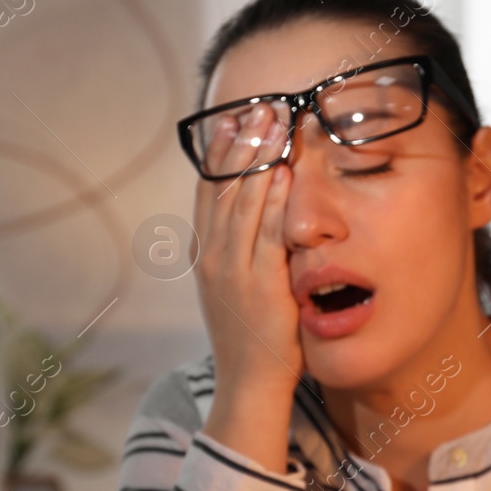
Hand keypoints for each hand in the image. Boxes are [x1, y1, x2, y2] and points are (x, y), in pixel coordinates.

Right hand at [190, 104, 301, 472]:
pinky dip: (273, 200)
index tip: (232, 119)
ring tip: (271, 122)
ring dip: (257, 159)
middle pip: (222, 187)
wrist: (249, 384)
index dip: (220, 153)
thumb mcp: (238, 289)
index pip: (208, 192)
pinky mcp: (258, 284)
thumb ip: (243, 253)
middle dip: (240, 143)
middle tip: (256, 106)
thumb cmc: (253, 339)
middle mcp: (213, 257)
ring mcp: (232, 270)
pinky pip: (264, 233)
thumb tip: (255, 219)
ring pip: (241, 202)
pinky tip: (284, 171)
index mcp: (206, 254)